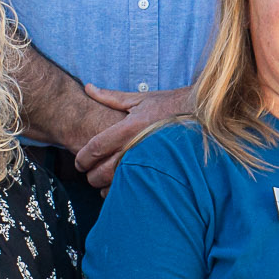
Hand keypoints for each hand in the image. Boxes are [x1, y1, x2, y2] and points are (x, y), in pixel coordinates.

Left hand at [73, 84, 195, 187]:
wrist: (199, 116)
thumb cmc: (168, 106)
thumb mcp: (140, 99)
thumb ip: (111, 97)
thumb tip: (88, 87)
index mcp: (129, 127)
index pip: (97, 147)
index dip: (83, 158)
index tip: (79, 163)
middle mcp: (137, 146)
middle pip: (103, 170)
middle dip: (91, 176)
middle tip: (88, 174)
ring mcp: (148, 161)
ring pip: (118, 183)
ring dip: (105, 187)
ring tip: (101, 184)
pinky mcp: (159, 170)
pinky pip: (136, 187)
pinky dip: (123, 191)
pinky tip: (120, 188)